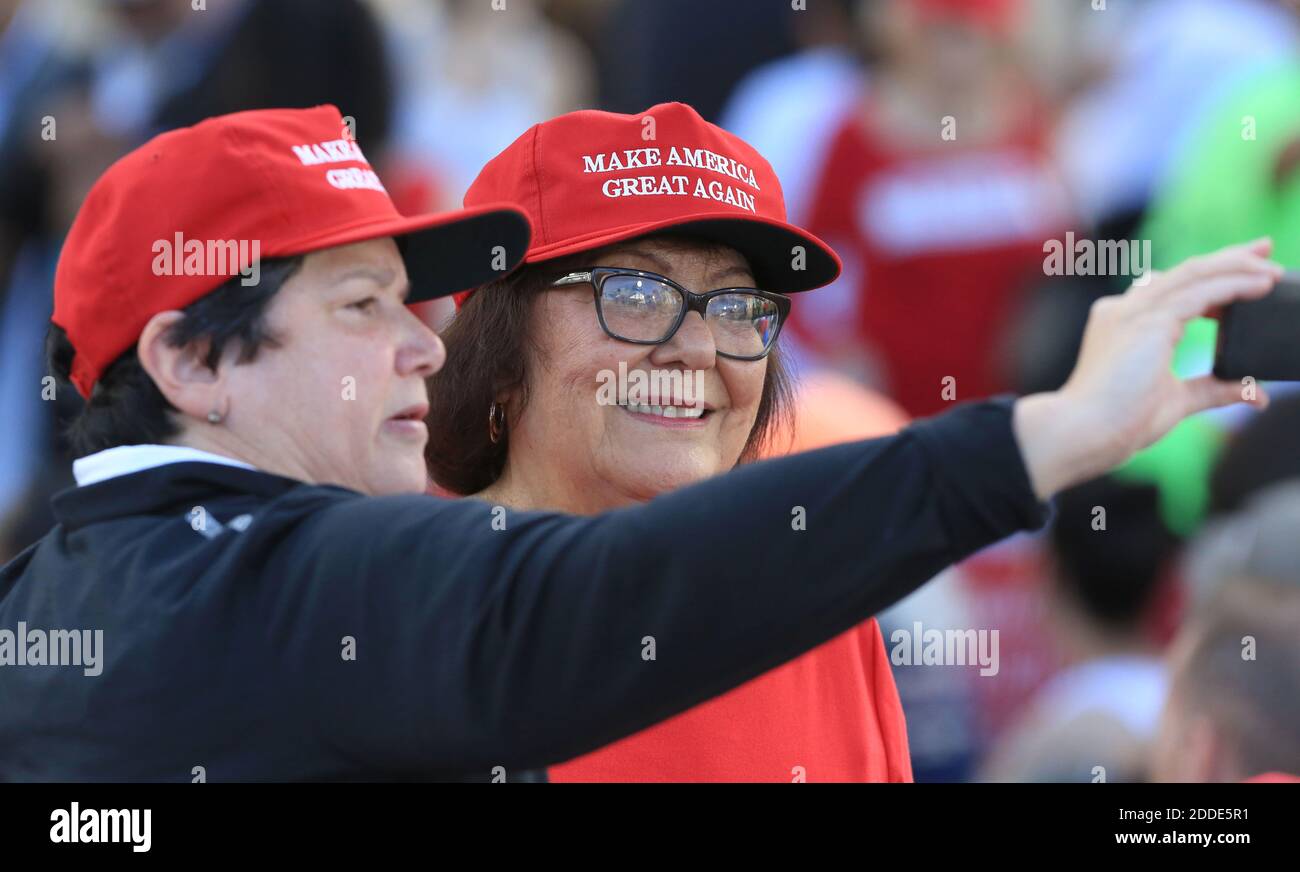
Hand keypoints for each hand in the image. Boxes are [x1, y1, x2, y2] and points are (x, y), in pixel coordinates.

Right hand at [1014, 238, 1281, 499]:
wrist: (1086, 431)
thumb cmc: (1119, 422)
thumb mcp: (1176, 400)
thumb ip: (1213, 389)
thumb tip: (1256, 394)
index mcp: (1123, 325)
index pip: (1172, 290)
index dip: (1210, 279)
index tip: (1244, 275)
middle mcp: (1125, 310)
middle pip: (1185, 273)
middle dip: (1228, 259)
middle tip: (1264, 249)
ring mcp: (1134, 311)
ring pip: (1195, 274)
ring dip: (1237, 267)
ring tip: (1272, 268)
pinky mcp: (1148, 320)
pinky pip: (1201, 291)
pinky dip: (1234, 285)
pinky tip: (1261, 285)